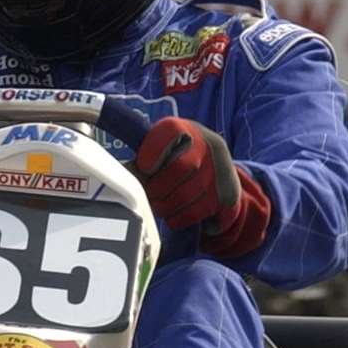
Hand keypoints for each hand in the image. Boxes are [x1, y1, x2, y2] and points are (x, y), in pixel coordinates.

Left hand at [134, 118, 272, 256]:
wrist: (218, 174)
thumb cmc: (177, 160)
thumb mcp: (162, 149)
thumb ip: (144, 158)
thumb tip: (121, 174)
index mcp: (187, 129)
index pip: (171, 131)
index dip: (153, 151)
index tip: (143, 167)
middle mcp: (208, 145)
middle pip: (180, 168)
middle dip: (157, 187)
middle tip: (145, 196)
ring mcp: (220, 171)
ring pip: (186, 195)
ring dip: (164, 206)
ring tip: (157, 206)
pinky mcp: (226, 196)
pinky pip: (195, 213)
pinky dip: (177, 218)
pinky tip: (173, 213)